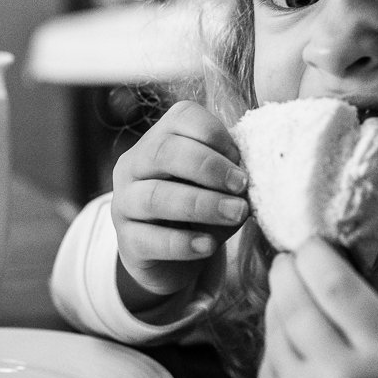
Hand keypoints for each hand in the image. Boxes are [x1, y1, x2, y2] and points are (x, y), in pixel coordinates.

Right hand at [111, 101, 248, 304]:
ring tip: (236, 214)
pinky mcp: (127, 241)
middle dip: (208, 167)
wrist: (176, 260)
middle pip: (164, 152)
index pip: (181, 118)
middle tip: (241, 186)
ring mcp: (124, 202)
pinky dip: (183, 242)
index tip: (241, 159)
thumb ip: (231, 172)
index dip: (214, 134)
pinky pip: (149, 239)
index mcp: (160, 138)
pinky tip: (208, 246)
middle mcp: (135, 164)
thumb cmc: (203, 210)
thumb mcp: (220, 185)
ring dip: (202, 205)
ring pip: (156, 196)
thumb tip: (252, 172)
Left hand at [256, 238, 377, 377]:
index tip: (313, 243)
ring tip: (297, 301)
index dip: (316, 252)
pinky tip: (296, 345)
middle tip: (291, 259)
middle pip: (295, 297)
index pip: (334, 283)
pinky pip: (266, 353)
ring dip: (281, 302)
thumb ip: (374, 296)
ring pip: (274, 321)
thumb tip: (338, 250)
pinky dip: (276, 339)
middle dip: (289, 269)